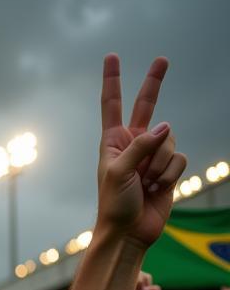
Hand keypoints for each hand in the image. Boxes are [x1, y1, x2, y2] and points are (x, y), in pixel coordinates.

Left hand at [96, 55, 185, 248]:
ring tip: (146, 184)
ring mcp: (151, 155)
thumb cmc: (115, 205)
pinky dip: (170, 175)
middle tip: (163, 59)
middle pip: (146, 106)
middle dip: (154, 83)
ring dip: (159, 165)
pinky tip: (158, 189)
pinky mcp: (168, 168)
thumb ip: (141, 146)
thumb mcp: (119, 172)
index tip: (111, 57)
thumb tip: (165, 127)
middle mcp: (132, 144)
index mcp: (113, 142)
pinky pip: (178, 159)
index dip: (113, 81)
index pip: (112, 105)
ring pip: (169, 140)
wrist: (129, 232)